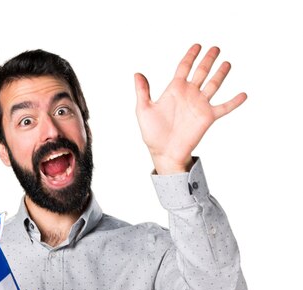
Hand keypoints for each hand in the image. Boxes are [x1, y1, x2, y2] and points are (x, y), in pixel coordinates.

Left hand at [134, 44, 246, 173]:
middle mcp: (189, 94)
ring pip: (214, 84)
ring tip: (227, 63)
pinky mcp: (207, 117)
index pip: (184, 67)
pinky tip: (243, 94)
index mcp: (175, 90)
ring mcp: (200, 105)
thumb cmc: (153, 134)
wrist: (164, 152)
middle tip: (215, 48)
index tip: (197, 46)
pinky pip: (224, 107)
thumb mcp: (144, 110)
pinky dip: (234, 102)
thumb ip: (142, 91)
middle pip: (201, 71)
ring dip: (221, 73)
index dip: (190, 55)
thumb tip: (137, 74)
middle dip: (208, 59)